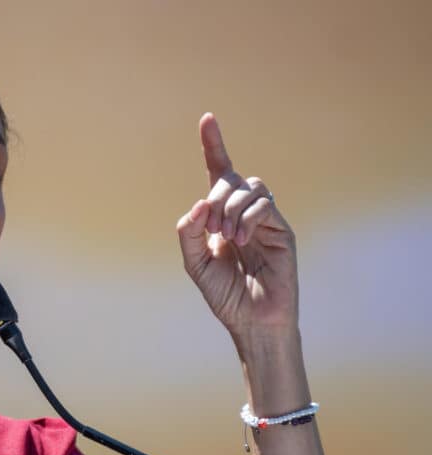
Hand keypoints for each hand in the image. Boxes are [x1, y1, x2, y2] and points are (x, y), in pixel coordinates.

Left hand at [176, 113, 297, 335]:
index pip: (218, 172)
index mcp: (221, 215)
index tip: (207, 118)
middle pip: (230, 179)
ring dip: (230, 207)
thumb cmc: (224, 294)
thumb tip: (198, 203)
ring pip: (250, 186)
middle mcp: (244, 212)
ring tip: (225, 237)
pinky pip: (265, 205)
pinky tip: (240, 239)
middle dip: (215, 197)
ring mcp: (265, 220)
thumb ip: (187, 232)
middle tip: (210, 229)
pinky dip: (248, 217)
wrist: (251, 320)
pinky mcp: (283, 230)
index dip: (214, 145)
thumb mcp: (194, 263)